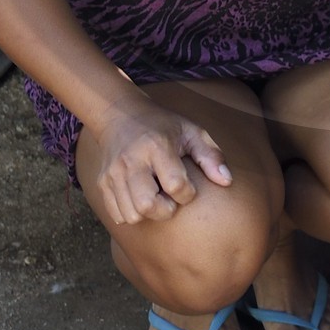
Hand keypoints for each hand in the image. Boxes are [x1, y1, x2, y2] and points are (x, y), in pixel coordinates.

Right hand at [84, 105, 232, 226]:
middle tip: (170, 199)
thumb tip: (227, 181)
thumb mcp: (191, 132)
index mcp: (157, 146)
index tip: (188, 186)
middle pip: (147, 205)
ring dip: (148, 214)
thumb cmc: (163, 126)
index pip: (176, 185)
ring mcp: (113, 173)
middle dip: (165, 210)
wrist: (120, 115)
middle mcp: (132, 160)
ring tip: (155, 197)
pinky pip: (117, 214)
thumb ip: (211, 155)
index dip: (187, 193)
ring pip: (131, 214)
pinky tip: (140, 198)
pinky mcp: (103, 183)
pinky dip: (131, 213)